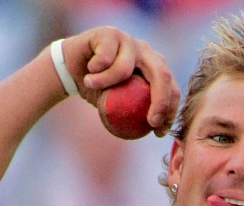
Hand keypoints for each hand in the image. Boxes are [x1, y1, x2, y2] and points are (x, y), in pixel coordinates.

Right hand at [62, 27, 179, 136]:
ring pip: (124, 69)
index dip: (170, 111)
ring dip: (105, 83)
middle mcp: (146, 52)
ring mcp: (129, 40)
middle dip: (160, 101)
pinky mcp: (109, 33)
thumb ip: (136, 113)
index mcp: (154, 67)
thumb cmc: (98, 90)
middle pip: (162, 74)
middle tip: (150, 122)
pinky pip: (104, 58)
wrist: (72, 68)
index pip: (171, 88)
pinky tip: (88, 71)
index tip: (159, 132)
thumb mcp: (118, 106)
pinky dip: (95, 71)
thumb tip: (155, 133)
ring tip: (90, 85)